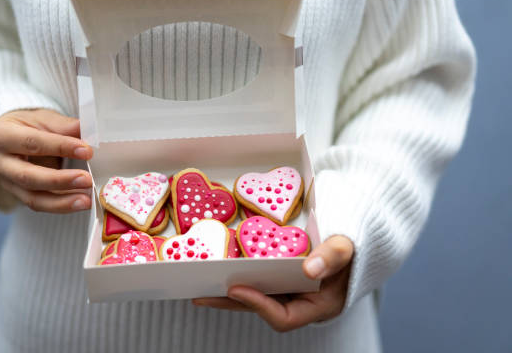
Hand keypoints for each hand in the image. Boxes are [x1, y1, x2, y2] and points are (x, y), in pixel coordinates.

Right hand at [0, 108, 93, 212]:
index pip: (32, 143)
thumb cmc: (28, 125)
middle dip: (59, 180)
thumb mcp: (43, 118)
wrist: (12, 138)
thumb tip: (89, 130)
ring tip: (87, 200)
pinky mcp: (16, 195)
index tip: (86, 151)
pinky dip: (61, 205)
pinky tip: (80, 202)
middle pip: (28, 176)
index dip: (60, 147)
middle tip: (87, 180)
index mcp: (0, 135)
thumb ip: (63, 125)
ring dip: (62, 202)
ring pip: (32, 198)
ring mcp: (5, 182)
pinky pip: (39, 204)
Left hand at [193, 235, 353, 331]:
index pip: (283, 318)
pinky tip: (221, 263)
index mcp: (317, 306)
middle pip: (260, 307)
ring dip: (229, 288)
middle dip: (230, 301)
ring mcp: (289, 289)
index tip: (236, 288)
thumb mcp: (349, 248)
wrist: (357, 238)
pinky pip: (259, 276)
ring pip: (256, 292)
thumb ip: (333, 256)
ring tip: (200, 281)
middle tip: (200, 293)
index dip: (258, 306)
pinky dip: (241, 271)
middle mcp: (300, 301)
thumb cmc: (356, 246)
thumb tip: (309, 269)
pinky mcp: (282, 274)